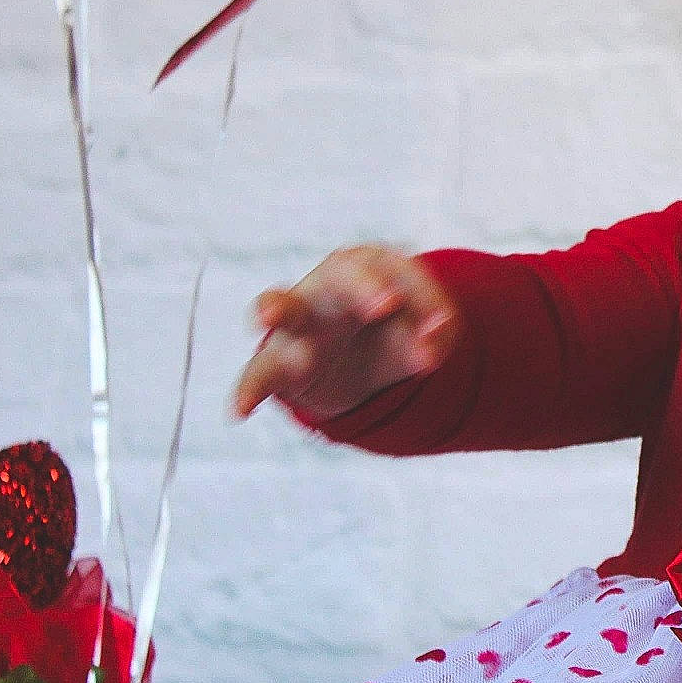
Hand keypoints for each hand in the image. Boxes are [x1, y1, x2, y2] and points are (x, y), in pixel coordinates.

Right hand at [233, 245, 459, 421]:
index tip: (441, 325)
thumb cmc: (393, 333)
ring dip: (276, 308)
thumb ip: (431, 338)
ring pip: (282, 306)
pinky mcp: (276, 362)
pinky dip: (247, 390)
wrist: (359, 365)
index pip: (399, 272)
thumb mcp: (422, 337)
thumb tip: (433, 347)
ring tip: (268, 317)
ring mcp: (298, 322)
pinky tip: (240, 411)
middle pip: (341, 274)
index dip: (421, 295)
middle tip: (386, 306)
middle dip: (364, 287)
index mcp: (372, 271)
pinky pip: (257, 372)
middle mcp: (329, 287)